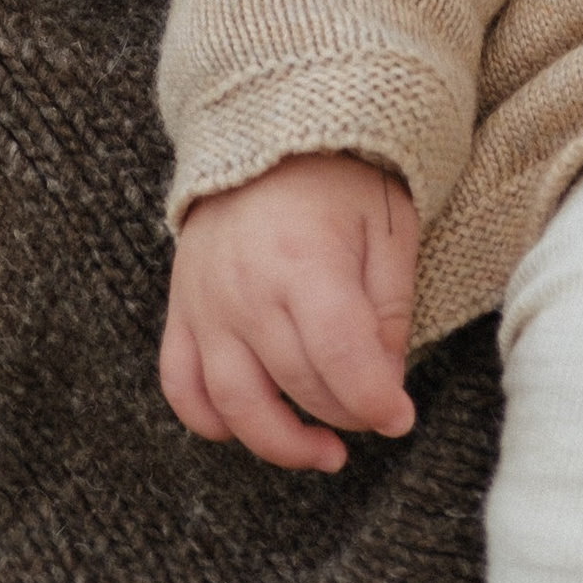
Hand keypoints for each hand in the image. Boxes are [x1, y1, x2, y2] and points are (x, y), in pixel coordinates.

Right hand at [161, 153, 417, 472]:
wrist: (265, 130)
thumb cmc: (338, 180)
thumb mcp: (387, 225)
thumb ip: (389, 305)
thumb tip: (386, 382)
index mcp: (307, 263)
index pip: (339, 358)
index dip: (374, 401)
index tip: (401, 419)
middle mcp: (249, 292)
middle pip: (296, 384)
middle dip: (344, 415)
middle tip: (375, 418)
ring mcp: (207, 305)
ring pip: (235, 404)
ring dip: (280, 443)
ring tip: (324, 453)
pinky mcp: (181, 311)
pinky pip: (181, 386)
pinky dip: (209, 421)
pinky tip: (247, 428)